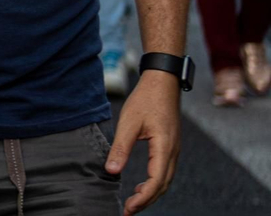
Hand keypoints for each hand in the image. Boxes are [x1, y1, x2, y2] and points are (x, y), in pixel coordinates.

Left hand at [107, 70, 180, 213]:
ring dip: (151, 193)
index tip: (128, 207)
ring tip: (133, 202)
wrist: (163, 82)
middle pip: (163, 185)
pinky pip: (165, 171)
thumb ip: (120, 148)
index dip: (143, 197)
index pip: (156, 181)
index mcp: (164, 147)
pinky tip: (141, 186)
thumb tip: (111, 170)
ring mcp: (174, 149)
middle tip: (128, 211)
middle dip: (146, 201)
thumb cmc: (146, 99)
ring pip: (165, 180)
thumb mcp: (129, 123)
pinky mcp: (170, 146)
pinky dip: (154, 183)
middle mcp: (173, 152)